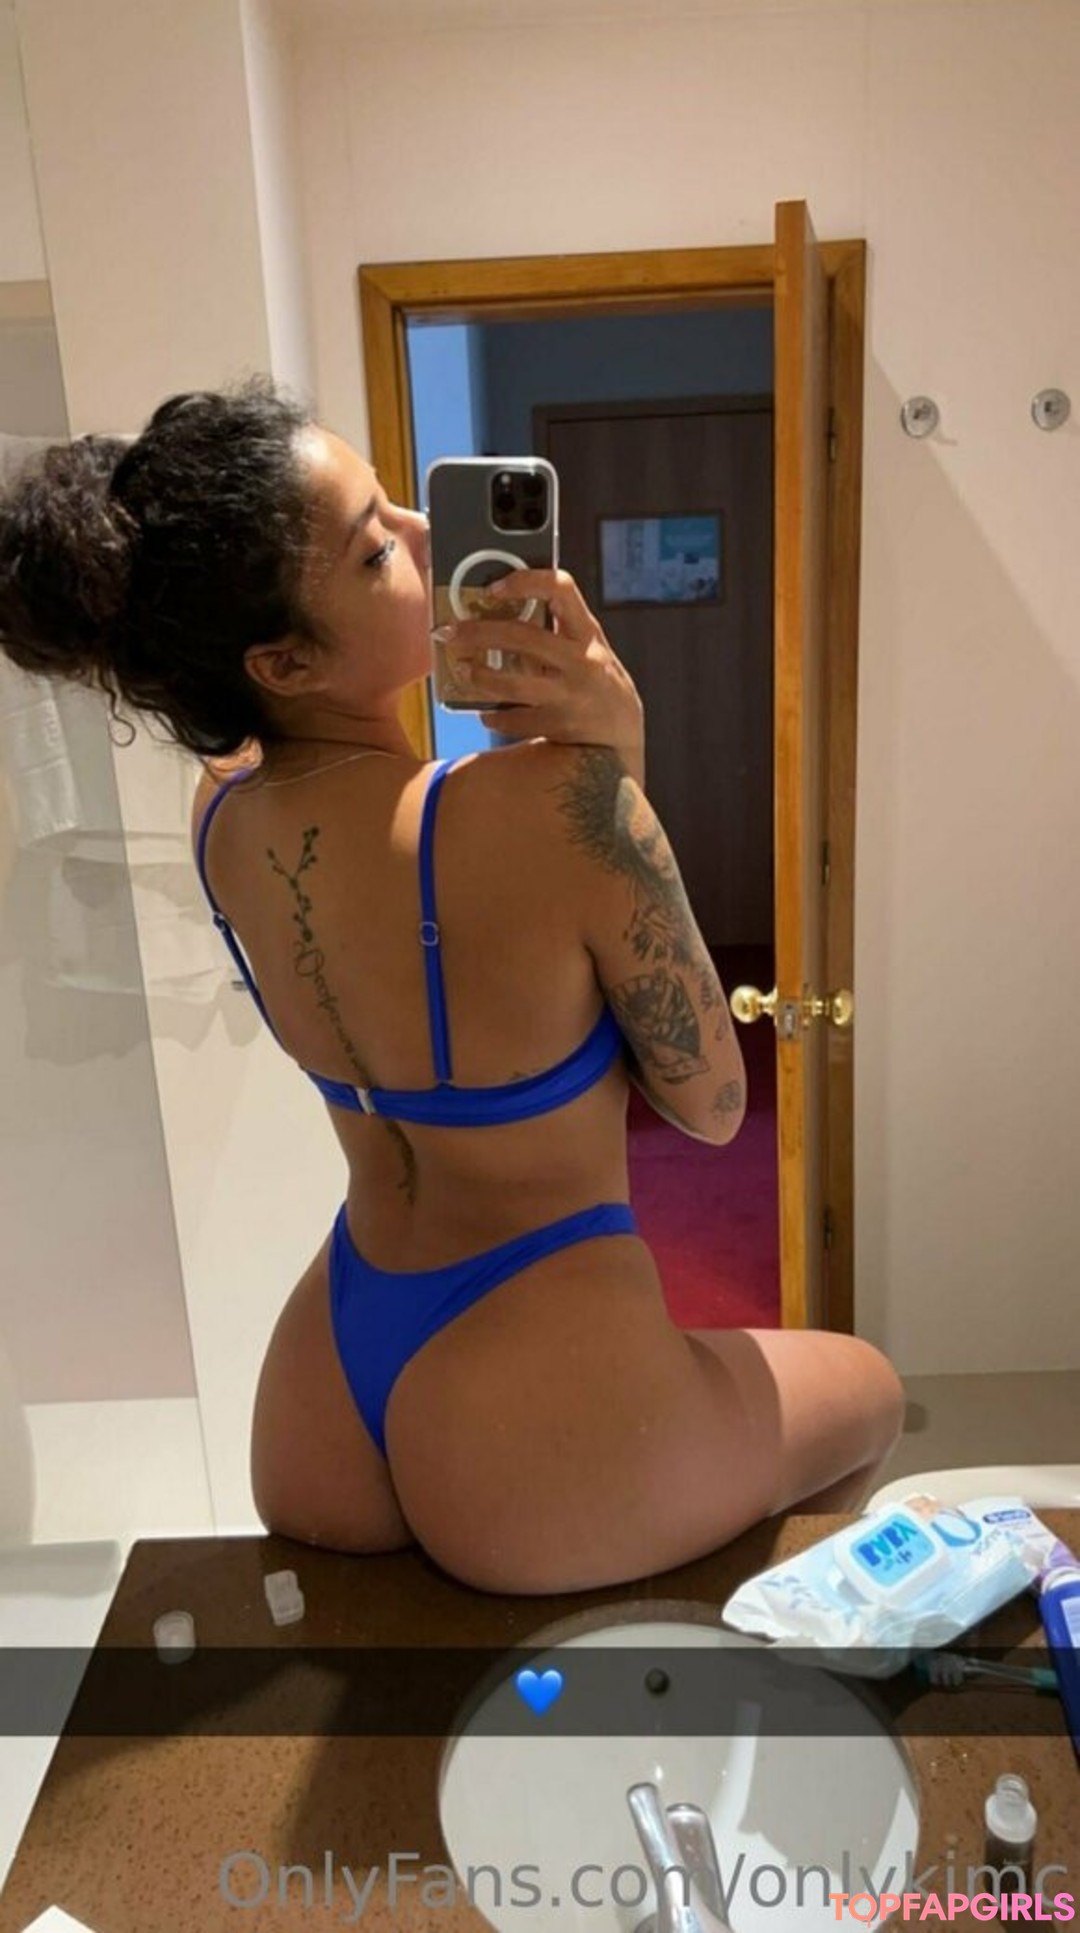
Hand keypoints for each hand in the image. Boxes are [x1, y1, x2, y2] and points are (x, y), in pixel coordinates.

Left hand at [439, 568, 644, 784]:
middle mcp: (581, 660)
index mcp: (587, 632)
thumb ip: (558, 628)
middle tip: (452, 632)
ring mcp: (570, 695)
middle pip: (522, 637)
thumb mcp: (588, 647)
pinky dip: (495, 718)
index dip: (525, 581)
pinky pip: (515, 720)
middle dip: (479, 633)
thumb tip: (502, 609)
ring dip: (480, 677)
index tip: (493, 588)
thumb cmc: (598, 680)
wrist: (622, 735)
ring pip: (512, 684)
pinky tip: (487, 714)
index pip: (560, 589)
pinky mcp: (559, 726)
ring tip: (463, 671)